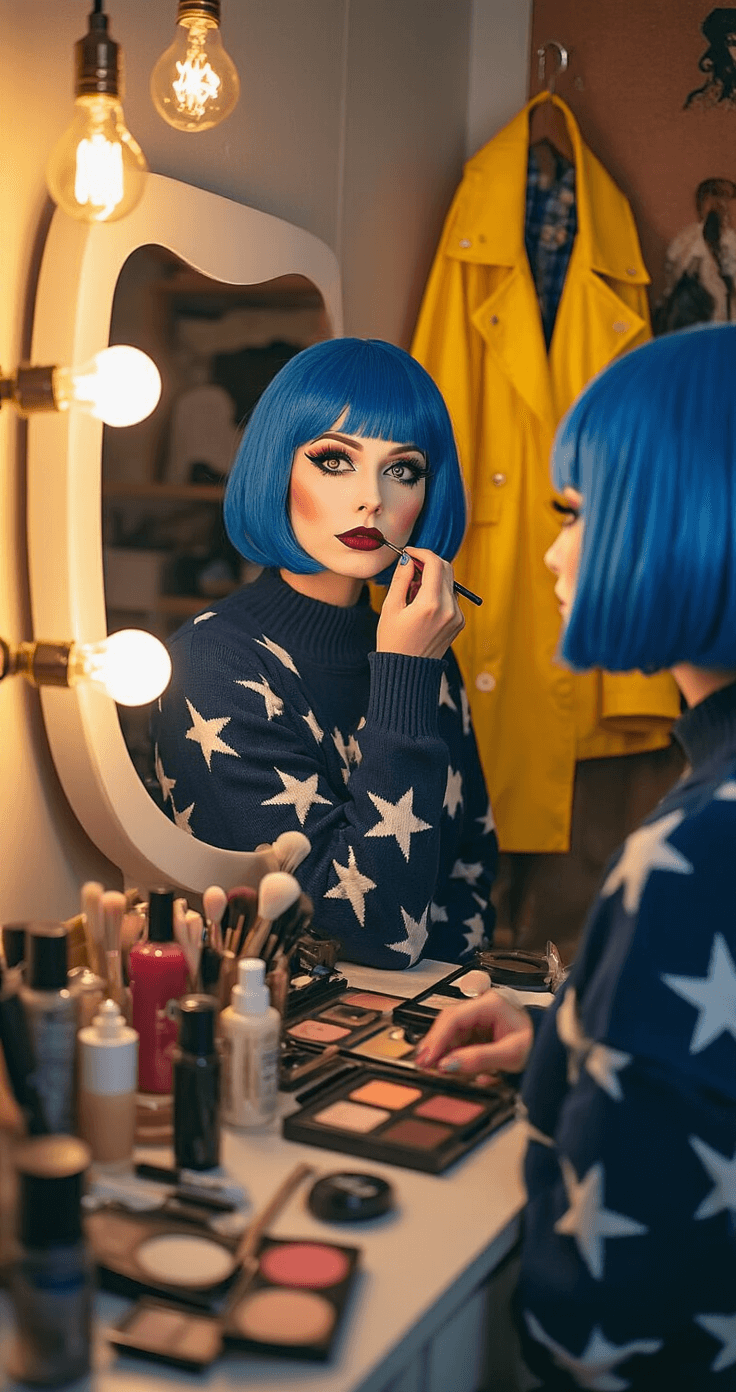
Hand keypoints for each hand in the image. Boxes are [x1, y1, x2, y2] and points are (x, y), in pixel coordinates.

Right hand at [376, 548, 463, 659]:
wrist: (407, 672)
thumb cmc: (393, 642)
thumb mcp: (391, 608)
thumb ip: (401, 579)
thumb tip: (407, 559)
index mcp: (431, 604)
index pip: (435, 563)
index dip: (421, 552)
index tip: (409, 553)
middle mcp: (449, 609)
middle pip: (446, 569)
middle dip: (428, 563)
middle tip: (410, 567)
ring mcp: (457, 617)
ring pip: (449, 583)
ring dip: (433, 578)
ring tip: (413, 592)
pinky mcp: (459, 623)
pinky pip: (451, 598)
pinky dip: (438, 593)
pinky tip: (422, 606)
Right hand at [414, 990, 533, 1078]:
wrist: (550, 1046)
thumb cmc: (536, 1044)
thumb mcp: (511, 1055)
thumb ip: (480, 1059)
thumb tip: (450, 1064)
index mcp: (490, 1004)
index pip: (454, 1018)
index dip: (437, 1038)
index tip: (427, 1058)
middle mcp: (482, 1007)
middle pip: (449, 1024)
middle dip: (435, 1045)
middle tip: (423, 1065)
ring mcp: (479, 1019)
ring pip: (451, 1033)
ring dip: (442, 1052)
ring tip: (433, 1068)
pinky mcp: (478, 1031)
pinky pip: (458, 1042)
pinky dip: (452, 1055)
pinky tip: (447, 1066)